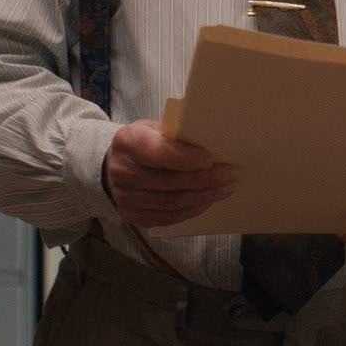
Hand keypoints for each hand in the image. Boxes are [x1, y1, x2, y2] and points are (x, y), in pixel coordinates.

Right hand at [103, 120, 237, 227]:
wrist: (114, 165)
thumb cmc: (143, 142)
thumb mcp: (154, 128)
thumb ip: (176, 135)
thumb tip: (213, 144)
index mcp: (128, 142)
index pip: (158, 154)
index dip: (186, 159)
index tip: (211, 160)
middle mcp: (122, 171)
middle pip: (170, 181)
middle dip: (206, 179)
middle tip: (231, 174)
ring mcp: (125, 197)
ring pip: (172, 202)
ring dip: (204, 196)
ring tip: (225, 189)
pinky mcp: (131, 215)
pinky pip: (167, 217)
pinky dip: (191, 210)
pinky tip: (207, 201)